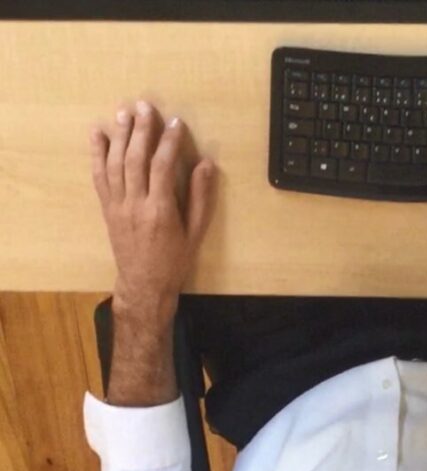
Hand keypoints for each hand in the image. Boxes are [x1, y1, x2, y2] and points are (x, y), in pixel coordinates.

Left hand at [90, 100, 215, 325]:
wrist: (144, 283)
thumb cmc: (175, 260)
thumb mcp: (196, 232)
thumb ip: (200, 197)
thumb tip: (205, 164)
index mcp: (160, 211)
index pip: (162, 167)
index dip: (169, 142)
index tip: (176, 122)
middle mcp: (135, 204)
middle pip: (135, 159)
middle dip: (141, 130)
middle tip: (145, 106)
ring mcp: (117, 205)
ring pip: (115, 163)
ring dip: (120, 136)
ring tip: (125, 112)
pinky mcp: (107, 208)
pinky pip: (99, 176)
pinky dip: (98, 153)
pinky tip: (98, 134)